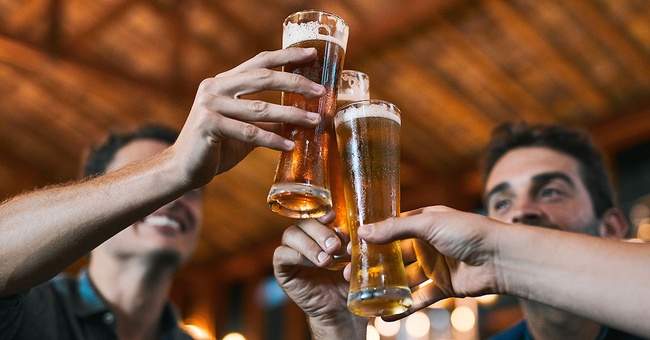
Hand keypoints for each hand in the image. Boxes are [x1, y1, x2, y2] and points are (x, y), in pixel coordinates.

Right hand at [170, 47, 324, 187]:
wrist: (182, 169)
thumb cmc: (216, 147)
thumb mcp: (246, 128)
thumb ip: (267, 119)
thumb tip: (302, 117)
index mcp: (224, 82)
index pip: (260, 62)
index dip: (286, 56)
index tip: (312, 54)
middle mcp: (215, 87)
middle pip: (263, 78)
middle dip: (295, 83)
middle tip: (320, 91)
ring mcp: (209, 104)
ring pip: (260, 108)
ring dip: (291, 115)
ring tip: (314, 121)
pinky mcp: (208, 125)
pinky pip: (249, 132)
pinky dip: (272, 140)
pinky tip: (290, 146)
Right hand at [273, 212, 366, 336]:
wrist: (341, 310)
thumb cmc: (348, 281)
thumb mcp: (354, 260)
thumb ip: (352, 246)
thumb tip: (350, 239)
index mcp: (321, 231)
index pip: (314, 212)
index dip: (321, 211)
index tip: (333, 217)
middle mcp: (304, 238)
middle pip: (303, 221)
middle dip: (320, 231)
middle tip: (335, 247)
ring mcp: (291, 253)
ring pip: (290, 235)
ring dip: (309, 244)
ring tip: (327, 260)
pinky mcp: (283, 270)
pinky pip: (281, 255)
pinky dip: (298, 256)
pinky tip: (315, 264)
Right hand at [354, 206, 502, 318]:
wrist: (500, 258)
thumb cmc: (468, 232)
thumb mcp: (429, 223)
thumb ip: (396, 228)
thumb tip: (363, 231)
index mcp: (424, 222)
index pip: (392, 229)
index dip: (372, 238)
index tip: (350, 247)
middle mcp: (427, 244)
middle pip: (395, 256)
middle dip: (374, 265)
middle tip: (350, 273)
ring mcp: (435, 266)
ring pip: (405, 278)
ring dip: (387, 287)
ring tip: (363, 295)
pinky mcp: (444, 287)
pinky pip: (420, 298)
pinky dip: (405, 306)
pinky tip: (387, 313)